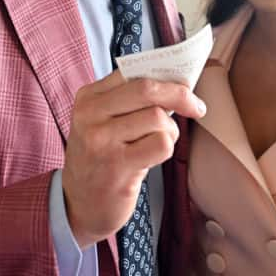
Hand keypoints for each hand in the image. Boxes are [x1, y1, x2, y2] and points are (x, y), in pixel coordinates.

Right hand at [62, 71, 205, 247]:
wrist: (79, 203)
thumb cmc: (100, 157)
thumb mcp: (101, 121)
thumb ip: (128, 99)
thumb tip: (175, 81)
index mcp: (88, 97)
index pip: (133, 72)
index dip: (165, 76)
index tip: (184, 84)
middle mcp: (91, 115)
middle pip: (148, 89)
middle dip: (180, 95)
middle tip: (196, 107)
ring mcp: (102, 141)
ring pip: (157, 117)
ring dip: (171, 129)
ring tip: (161, 141)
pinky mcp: (118, 166)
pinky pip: (161, 144)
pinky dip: (168, 147)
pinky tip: (155, 156)